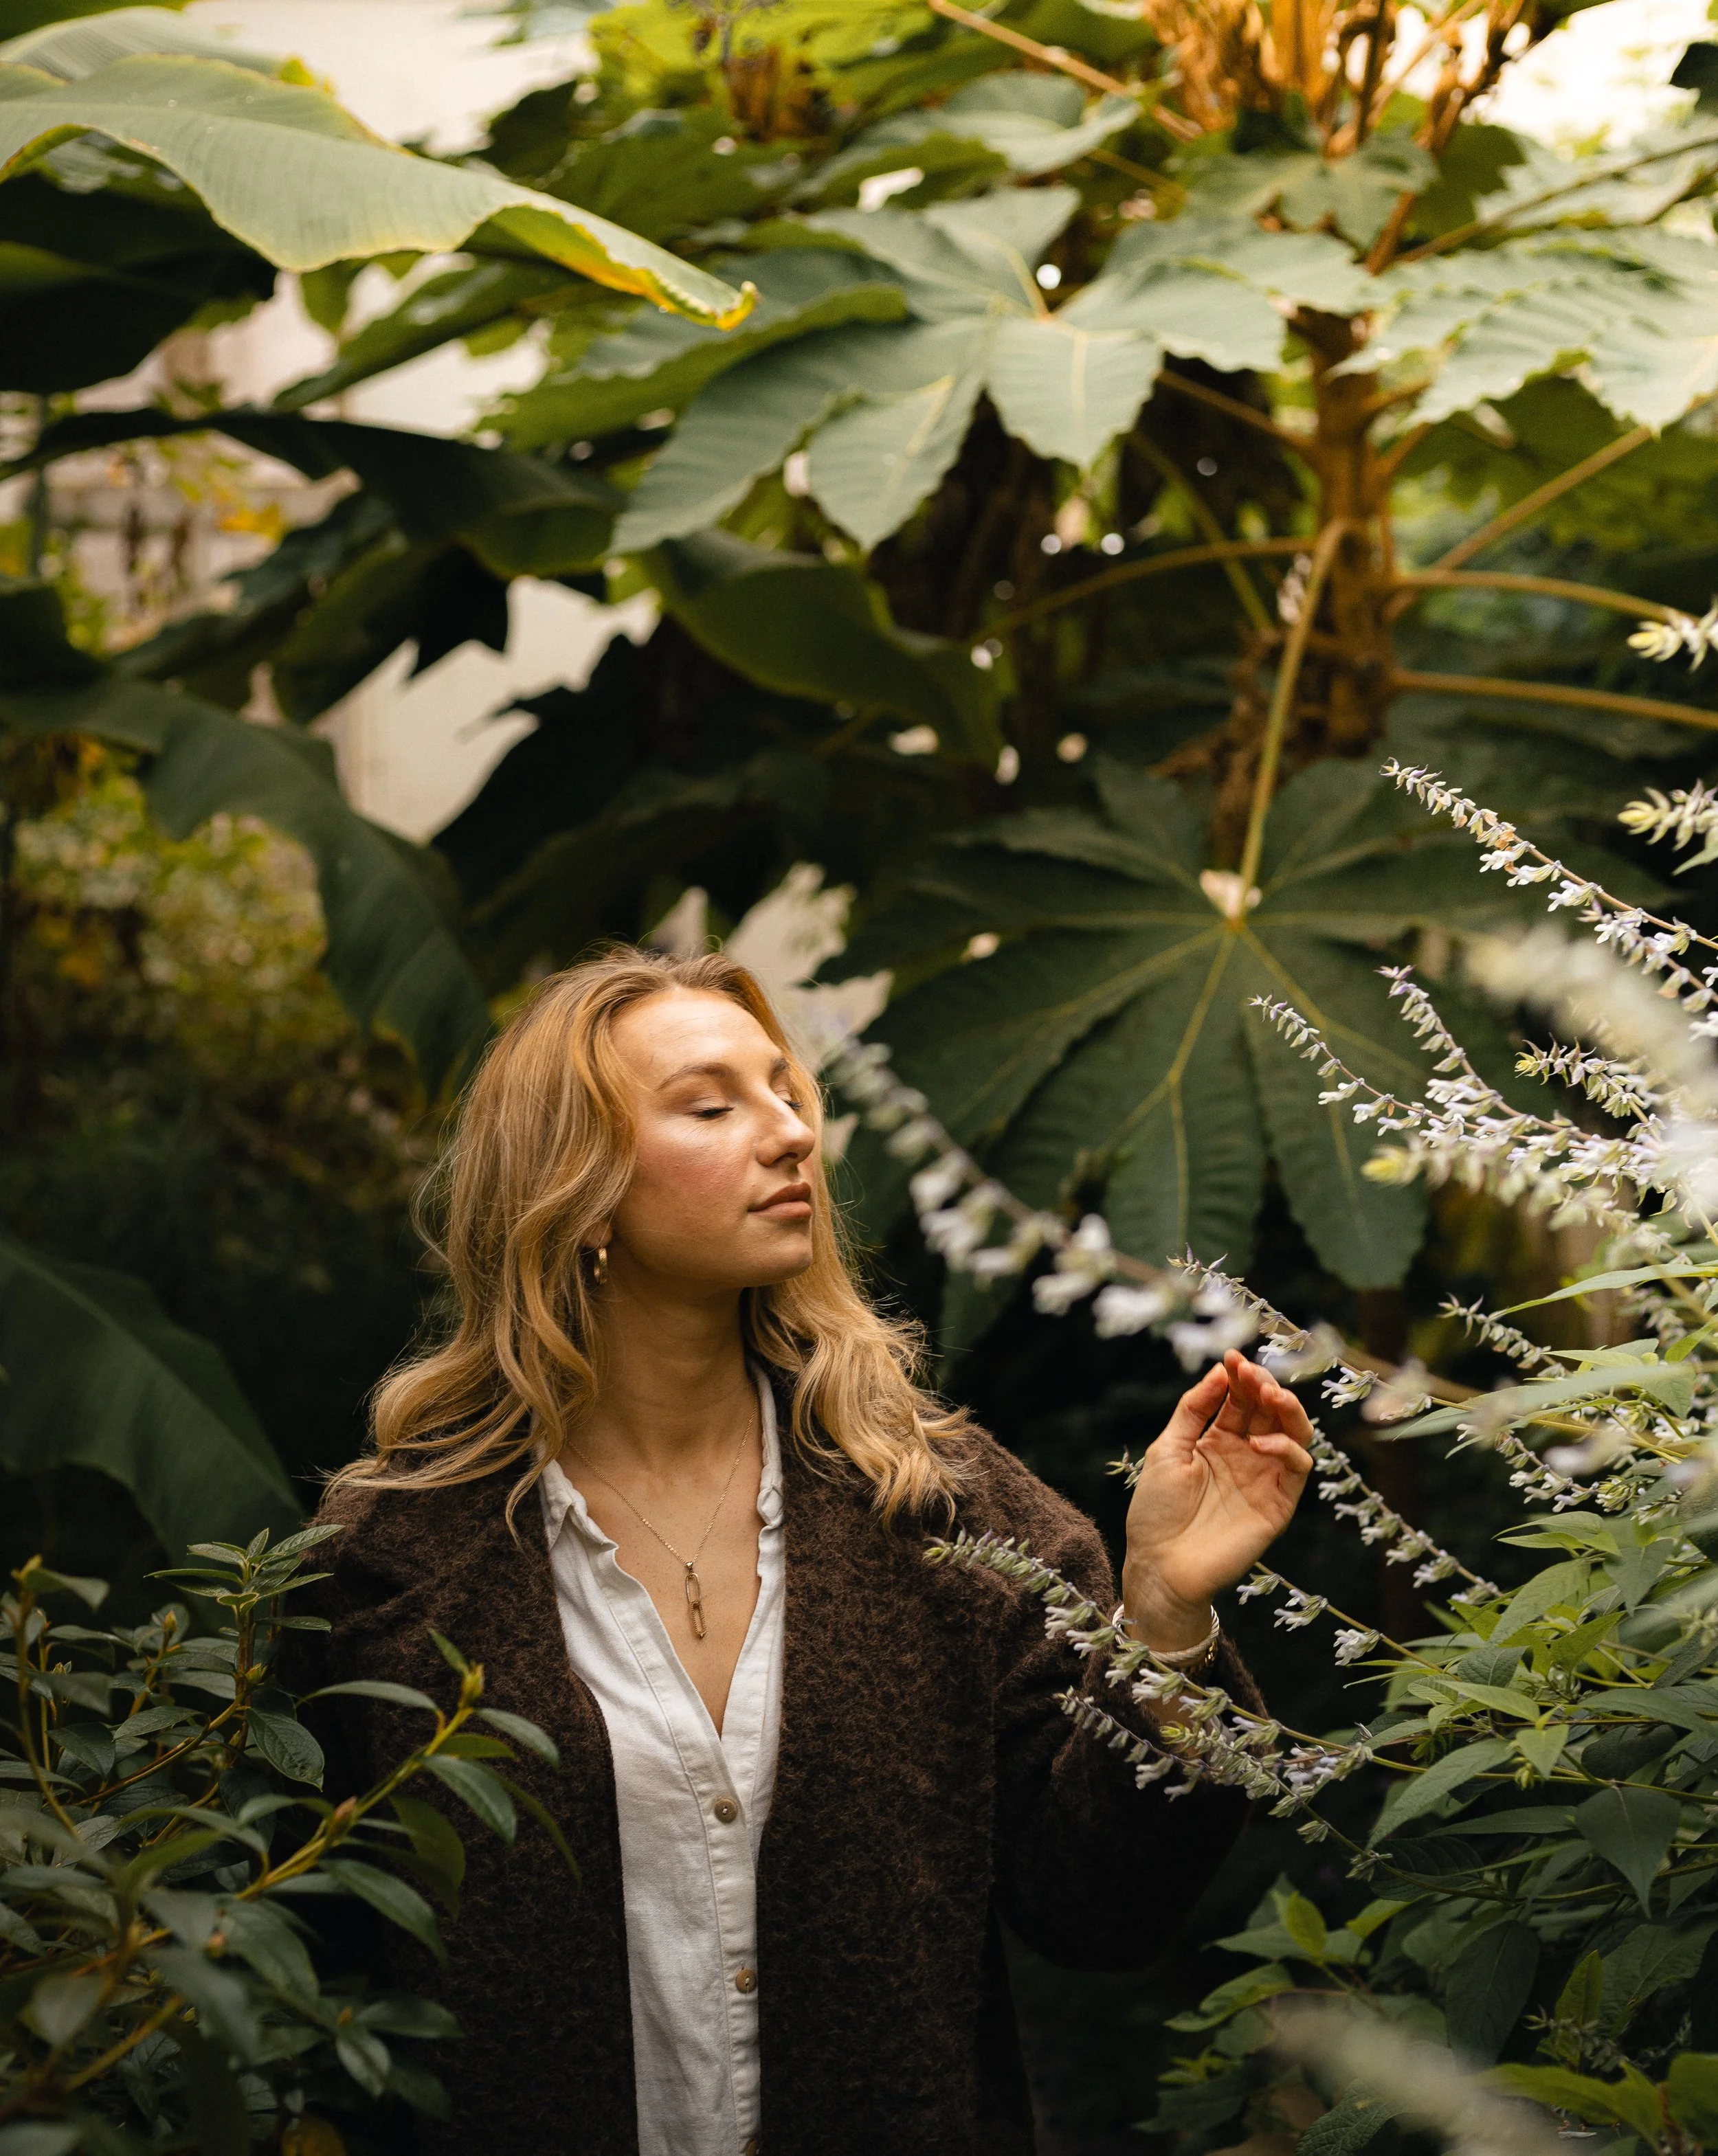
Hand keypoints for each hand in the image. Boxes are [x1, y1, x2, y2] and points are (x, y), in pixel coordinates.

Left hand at [1122, 1351, 1313, 1651]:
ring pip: (1294, 1433)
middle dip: (1264, 1385)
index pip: (1240, 1400)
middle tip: (1252, 1372)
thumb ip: (1193, 1410)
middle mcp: (1246, 1456)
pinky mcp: (1279, 1504)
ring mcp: (1265, 1478)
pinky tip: (1260, 1443)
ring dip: (1287, 1408)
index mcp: (1218, 1441)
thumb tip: (1218, 1372)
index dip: (1239, 1377)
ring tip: (1270, 1394)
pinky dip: (1287, 1448)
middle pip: (1269, 1410)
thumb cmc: (1156, 1511)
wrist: (1160, 1566)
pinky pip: (1298, 1468)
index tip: (1232, 1358)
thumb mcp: (1167, 1450)